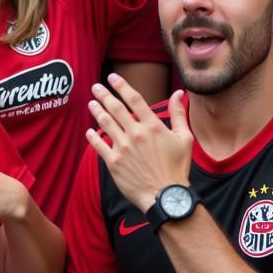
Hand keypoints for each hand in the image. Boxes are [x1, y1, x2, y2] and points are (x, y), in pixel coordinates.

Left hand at [86, 74, 192, 211]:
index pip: (134, 99)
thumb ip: (178, 114)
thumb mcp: (184, 138)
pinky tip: (88, 130)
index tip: (112, 77)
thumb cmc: (177, 168)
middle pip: (115, 108)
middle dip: (103, 95)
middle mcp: (136, 134)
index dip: (121, 86)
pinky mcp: (113, 162)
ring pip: (105, 123)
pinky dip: (92, 136)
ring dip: (96, 111)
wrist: (165, 195)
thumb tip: (178, 92)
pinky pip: (98, 145)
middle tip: (95, 87)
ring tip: (91, 103)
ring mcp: (123, 148)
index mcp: (153, 126)